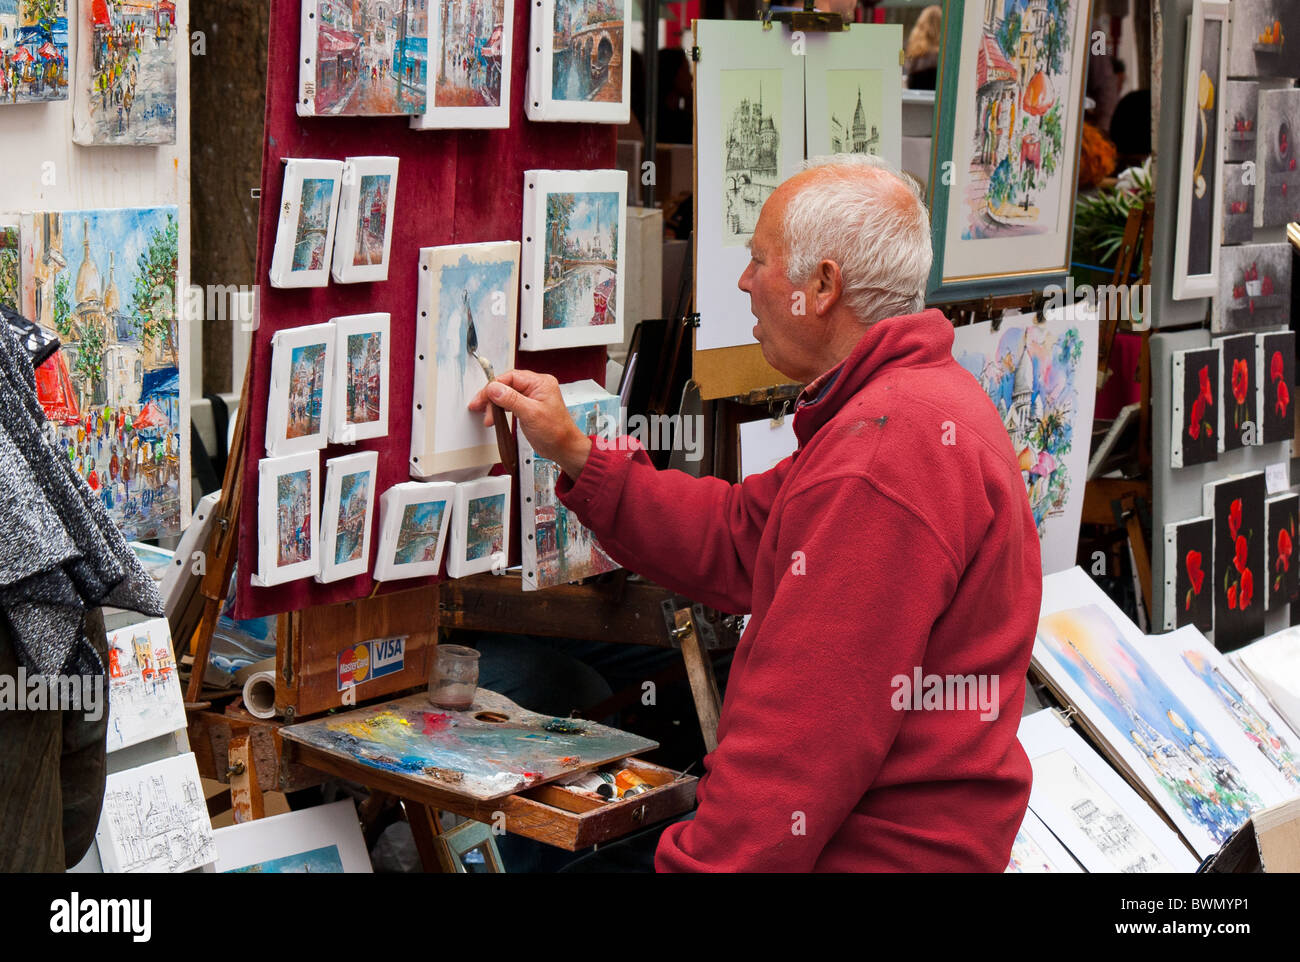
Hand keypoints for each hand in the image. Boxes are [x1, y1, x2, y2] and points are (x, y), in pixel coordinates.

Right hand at [468, 369, 592, 479]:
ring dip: (494, 404)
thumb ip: (511, 399)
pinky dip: (500, 409)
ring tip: (487, 416)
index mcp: (540, 383)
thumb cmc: (556, 432)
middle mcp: (536, 387)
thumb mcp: (531, 414)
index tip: (483, 397)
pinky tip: (494, 416)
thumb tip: (494, 388)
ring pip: (506, 394)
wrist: (563, 448)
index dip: (494, 386)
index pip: (510, 377)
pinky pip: (509, 402)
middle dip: (491, 396)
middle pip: (506, 384)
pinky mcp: (527, 407)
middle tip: (480, 407)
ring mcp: (531, 397)